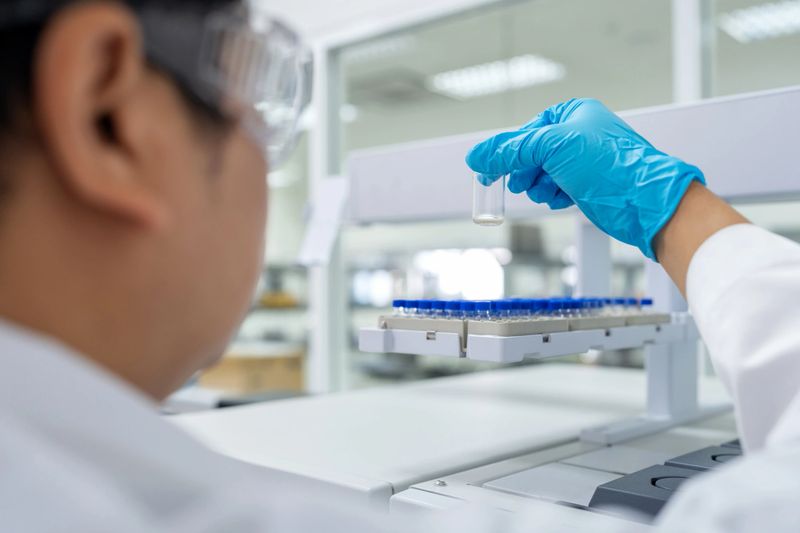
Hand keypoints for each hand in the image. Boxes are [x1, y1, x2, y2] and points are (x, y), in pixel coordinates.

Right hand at [466, 98, 705, 259]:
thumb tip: (478, 156)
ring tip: (547, 191)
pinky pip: (557, 187)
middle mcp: (580, 134)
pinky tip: (560, 198)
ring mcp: (584, 160)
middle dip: (525, 171)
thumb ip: (511, 150)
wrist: (642, 201)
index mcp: (574, 113)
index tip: (488, 170)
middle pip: (532, 153)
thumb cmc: (609, 166)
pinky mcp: (588, 184)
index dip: (507, 151)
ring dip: (539, 185)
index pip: (527, 131)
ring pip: (543, 173)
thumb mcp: (552, 148)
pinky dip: (553, 195)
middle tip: (519, 184)